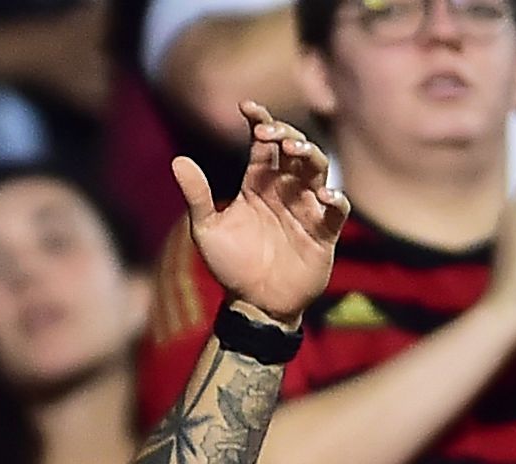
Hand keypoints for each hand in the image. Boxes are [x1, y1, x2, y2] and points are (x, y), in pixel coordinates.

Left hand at [171, 102, 349, 323]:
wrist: (254, 304)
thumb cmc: (230, 266)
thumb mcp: (207, 230)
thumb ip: (197, 196)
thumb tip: (178, 160)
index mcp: (258, 183)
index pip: (264, 144)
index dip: (260, 121)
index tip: (247, 107)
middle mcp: (285, 190)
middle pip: (294, 149)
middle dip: (286, 134)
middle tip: (272, 133)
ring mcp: (307, 208)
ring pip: (317, 170)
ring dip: (309, 155)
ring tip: (294, 151)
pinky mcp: (325, 232)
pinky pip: (338, 210)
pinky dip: (336, 199)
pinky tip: (323, 195)